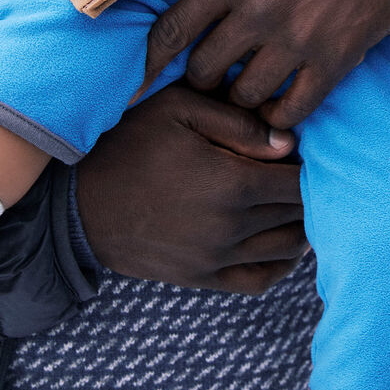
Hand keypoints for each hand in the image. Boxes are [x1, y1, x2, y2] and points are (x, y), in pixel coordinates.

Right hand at [76, 84, 307, 293]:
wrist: (80, 203)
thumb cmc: (130, 143)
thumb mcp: (179, 109)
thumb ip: (239, 123)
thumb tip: (289, 143)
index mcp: (230, 184)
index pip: (300, 182)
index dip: (310, 164)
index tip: (304, 149)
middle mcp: (230, 228)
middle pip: (297, 214)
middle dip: (308, 191)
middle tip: (303, 170)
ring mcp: (217, 259)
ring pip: (287, 248)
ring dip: (300, 224)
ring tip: (296, 200)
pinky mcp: (203, 277)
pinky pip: (260, 280)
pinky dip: (281, 264)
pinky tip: (282, 240)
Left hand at [140, 0, 389, 128]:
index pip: (173, 31)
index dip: (153, 58)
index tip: (144, 72)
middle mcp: (260, 13)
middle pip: (205, 71)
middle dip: (201, 75)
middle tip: (209, 71)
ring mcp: (298, 40)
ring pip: (246, 95)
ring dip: (239, 96)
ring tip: (242, 88)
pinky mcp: (335, 59)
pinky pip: (294, 109)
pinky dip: (278, 115)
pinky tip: (277, 105)